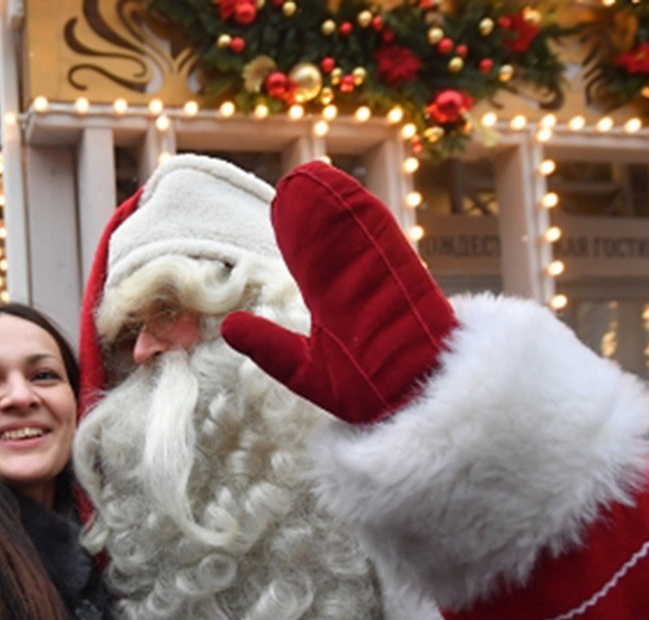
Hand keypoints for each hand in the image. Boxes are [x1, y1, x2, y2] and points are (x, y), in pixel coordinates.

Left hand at [220, 160, 456, 424]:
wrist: (419, 413)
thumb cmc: (371, 396)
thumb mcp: (306, 372)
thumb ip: (270, 348)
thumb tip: (228, 326)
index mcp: (341, 307)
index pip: (313, 264)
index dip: (297, 234)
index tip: (280, 204)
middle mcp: (364, 291)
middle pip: (336, 243)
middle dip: (316, 212)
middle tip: (292, 182)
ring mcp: (388, 288)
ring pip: (360, 239)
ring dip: (337, 207)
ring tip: (311, 176)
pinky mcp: (412, 292)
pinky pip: (391, 252)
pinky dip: (371, 223)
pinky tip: (350, 195)